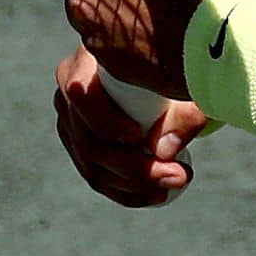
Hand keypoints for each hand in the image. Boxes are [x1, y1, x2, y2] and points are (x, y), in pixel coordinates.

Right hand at [52, 43, 210, 207]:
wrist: (157, 68)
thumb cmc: (172, 65)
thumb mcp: (186, 82)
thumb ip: (183, 112)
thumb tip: (163, 151)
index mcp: (88, 60)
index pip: (82, 95)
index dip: (106, 121)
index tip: (140, 136)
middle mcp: (70, 89)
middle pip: (90, 142)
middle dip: (135, 168)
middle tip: (179, 175)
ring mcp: (71, 120)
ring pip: (92, 166)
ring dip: (136, 184)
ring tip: (178, 181)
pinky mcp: (80, 144)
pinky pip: (98, 176)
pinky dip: (128, 192)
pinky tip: (158, 194)